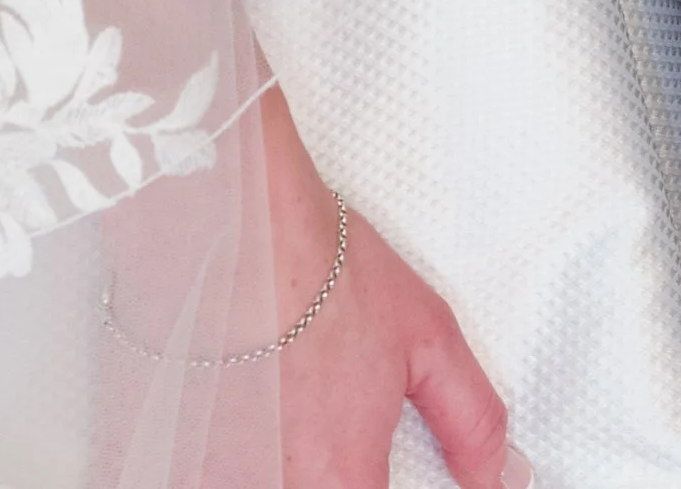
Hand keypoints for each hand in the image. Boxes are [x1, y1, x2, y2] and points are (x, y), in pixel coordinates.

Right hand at [173, 86, 523, 488]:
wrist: (243, 219)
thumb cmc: (323, 269)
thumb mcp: (427, 337)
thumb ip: (471, 420)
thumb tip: (499, 477)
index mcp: (342, 479)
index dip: (377, 488)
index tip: (373, 465)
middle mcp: (278, 485)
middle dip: (328, 468)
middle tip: (327, 417)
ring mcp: (223, 468)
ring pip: (264, 476)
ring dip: (280, 455)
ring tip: (289, 402)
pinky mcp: (181, 444)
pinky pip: (219, 463)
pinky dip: (242, 445)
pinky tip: (249, 408)